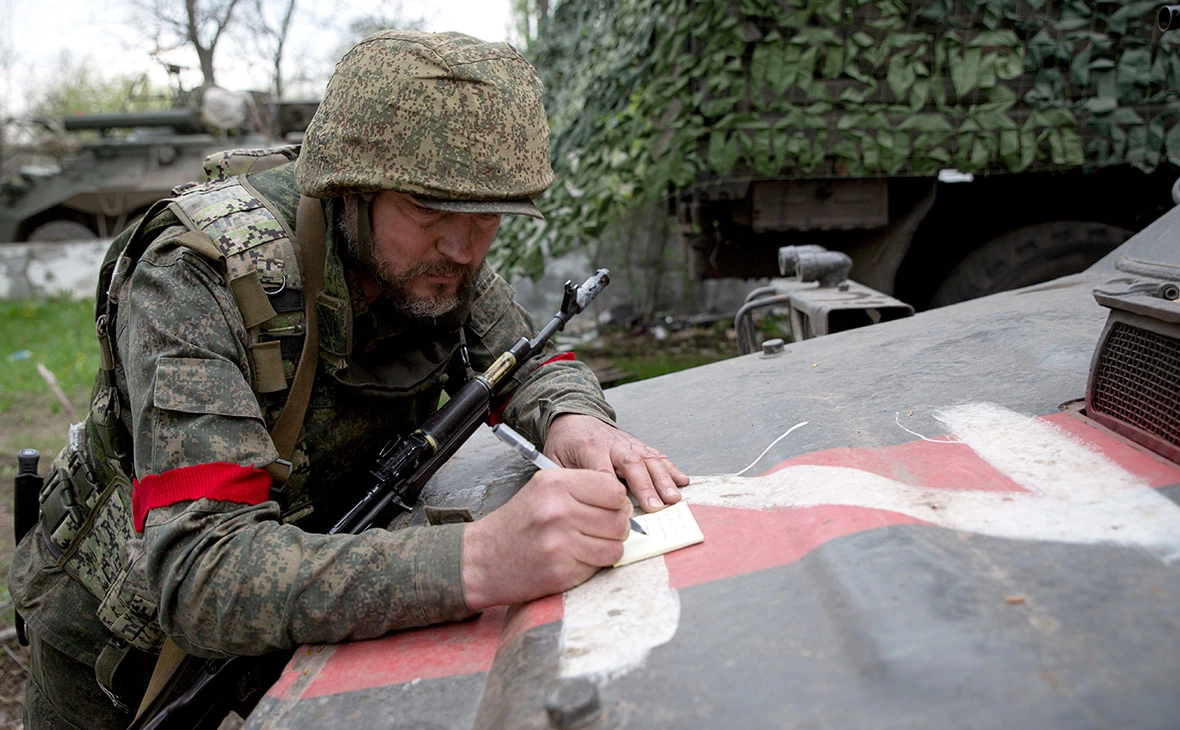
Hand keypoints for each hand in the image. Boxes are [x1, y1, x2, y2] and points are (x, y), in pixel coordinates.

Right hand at [461, 468, 631, 610]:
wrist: (482, 559)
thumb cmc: (516, 525)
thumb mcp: (542, 490)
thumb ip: (582, 489)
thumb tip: (623, 503)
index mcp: (555, 484)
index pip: (613, 489)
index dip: (617, 501)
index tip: (610, 508)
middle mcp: (558, 511)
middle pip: (619, 519)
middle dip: (616, 527)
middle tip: (600, 530)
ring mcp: (561, 543)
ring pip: (616, 546)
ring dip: (608, 548)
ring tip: (588, 545)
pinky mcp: (562, 571)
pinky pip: (601, 567)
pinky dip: (594, 565)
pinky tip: (575, 559)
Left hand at [543, 414, 689, 512]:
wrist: (575, 418)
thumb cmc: (565, 444)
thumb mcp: (554, 460)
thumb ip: (564, 479)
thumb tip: (575, 504)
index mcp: (589, 448)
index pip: (602, 470)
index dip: (613, 490)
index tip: (621, 510)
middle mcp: (612, 444)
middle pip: (631, 464)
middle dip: (645, 486)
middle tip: (656, 507)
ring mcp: (628, 443)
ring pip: (649, 459)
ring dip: (664, 479)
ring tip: (674, 498)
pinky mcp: (638, 445)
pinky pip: (656, 455)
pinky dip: (671, 468)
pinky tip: (682, 480)